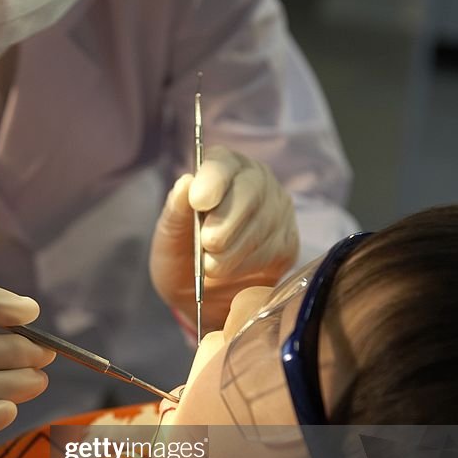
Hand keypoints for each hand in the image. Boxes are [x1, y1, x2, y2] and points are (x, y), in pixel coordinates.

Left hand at [150, 148, 298, 331]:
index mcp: (222, 168)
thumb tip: (185, 183)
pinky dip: (246, 266)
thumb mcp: (169, 236)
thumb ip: (175, 210)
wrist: (202, 293)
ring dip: (231, 252)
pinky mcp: (289, 240)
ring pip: (262, 225)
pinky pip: (273, 251)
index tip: (198, 202)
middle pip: (250, 192)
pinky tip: (232, 271)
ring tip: (211, 265)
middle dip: (225, 224)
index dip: (212, 181)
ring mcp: (277, 209)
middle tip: (206, 245)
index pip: (222, 164)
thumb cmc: (182, 254)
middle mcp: (255, 180)